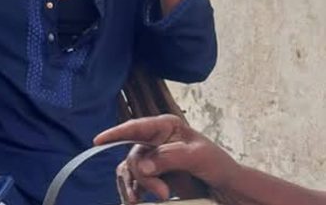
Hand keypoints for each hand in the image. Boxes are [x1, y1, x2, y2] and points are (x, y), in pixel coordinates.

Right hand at [94, 115, 240, 202]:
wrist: (226, 189)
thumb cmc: (217, 165)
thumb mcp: (197, 157)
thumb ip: (168, 158)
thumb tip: (141, 166)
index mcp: (165, 127)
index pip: (136, 127)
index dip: (116, 133)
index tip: (99, 141)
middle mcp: (154, 140)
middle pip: (134, 156)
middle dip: (143, 176)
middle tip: (161, 193)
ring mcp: (152, 159)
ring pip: (130, 170)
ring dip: (134, 186)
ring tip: (141, 201)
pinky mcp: (151, 176)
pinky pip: (132, 182)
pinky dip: (132, 191)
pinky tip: (136, 201)